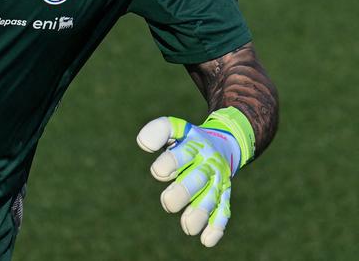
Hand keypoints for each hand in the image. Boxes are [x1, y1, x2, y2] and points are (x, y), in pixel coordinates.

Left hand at [137, 111, 251, 246]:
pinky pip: (223, 211)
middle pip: (197, 180)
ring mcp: (218, 180)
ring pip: (210, 199)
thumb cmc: (187, 139)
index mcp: (194, 145)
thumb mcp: (174, 128)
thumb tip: (143, 143)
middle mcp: (208, 163)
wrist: (223, 144)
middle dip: (183, 192)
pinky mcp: (224, 194)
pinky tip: (206, 240)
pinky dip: (216, 226)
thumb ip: (158, 130)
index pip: (183, 154)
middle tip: (167, 203)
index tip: (159, 172)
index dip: (171, 163)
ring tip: (187, 226)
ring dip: (199, 214)